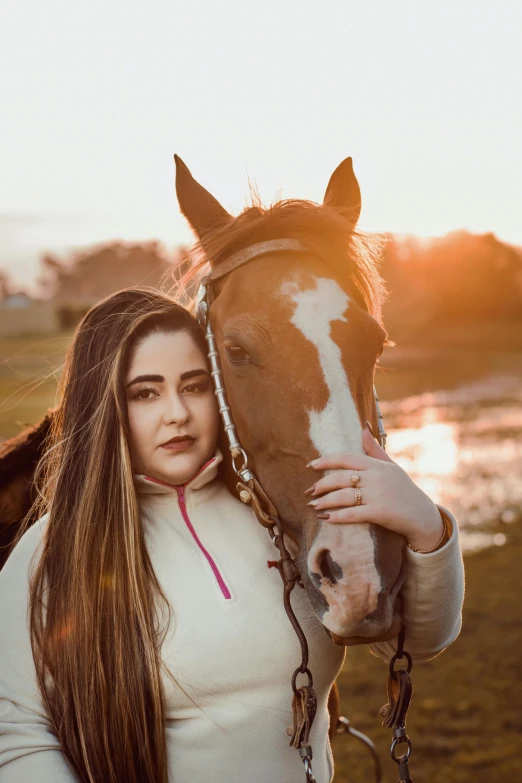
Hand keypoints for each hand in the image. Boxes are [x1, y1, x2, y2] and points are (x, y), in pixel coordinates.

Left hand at [305, 427, 444, 550]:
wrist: (423, 516)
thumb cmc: (404, 490)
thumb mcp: (392, 467)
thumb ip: (374, 450)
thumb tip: (363, 428)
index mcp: (377, 465)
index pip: (346, 458)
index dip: (326, 461)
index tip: (311, 465)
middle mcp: (376, 478)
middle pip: (341, 478)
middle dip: (322, 485)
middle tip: (309, 490)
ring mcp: (378, 495)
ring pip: (343, 497)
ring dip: (325, 501)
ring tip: (313, 505)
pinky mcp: (380, 513)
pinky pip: (353, 514)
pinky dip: (337, 516)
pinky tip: (326, 518)